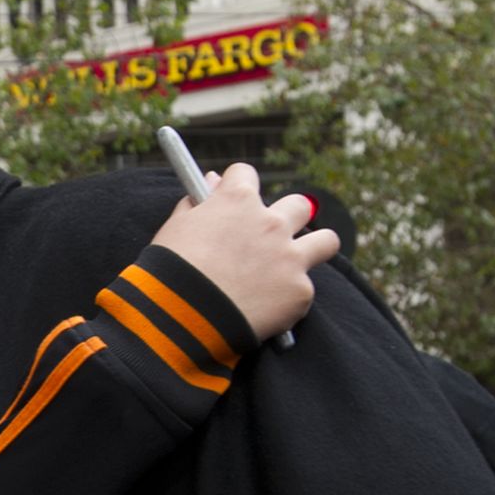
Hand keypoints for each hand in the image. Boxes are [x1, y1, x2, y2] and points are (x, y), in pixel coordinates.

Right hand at [150, 163, 338, 342]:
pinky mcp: (300, 292)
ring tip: (292, 268)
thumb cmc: (168, 272)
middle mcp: (271, 223)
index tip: (230, 200)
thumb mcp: (173, 230)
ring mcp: (290, 257)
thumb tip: (211, 181)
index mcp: (236, 201)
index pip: (245, 174)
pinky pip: (303, 291)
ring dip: (313, 249)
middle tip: (269, 239)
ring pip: (326, 241)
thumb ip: (195, 204)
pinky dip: (286, 300)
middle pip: (299, 205)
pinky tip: (265, 310)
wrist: (179, 319)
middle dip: (287, 217)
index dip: (235, 187)